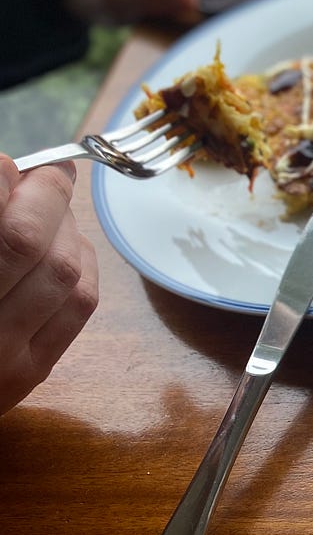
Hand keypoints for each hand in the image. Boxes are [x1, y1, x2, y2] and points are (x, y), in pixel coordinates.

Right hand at [0, 157, 100, 415]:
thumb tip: (4, 172)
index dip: (1, 181)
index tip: (7, 164)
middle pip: (24, 241)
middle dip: (44, 196)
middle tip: (47, 174)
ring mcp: (3, 355)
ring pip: (62, 273)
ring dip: (66, 227)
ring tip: (54, 207)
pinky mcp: (31, 371)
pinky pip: (79, 307)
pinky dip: (82, 263)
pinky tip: (68, 245)